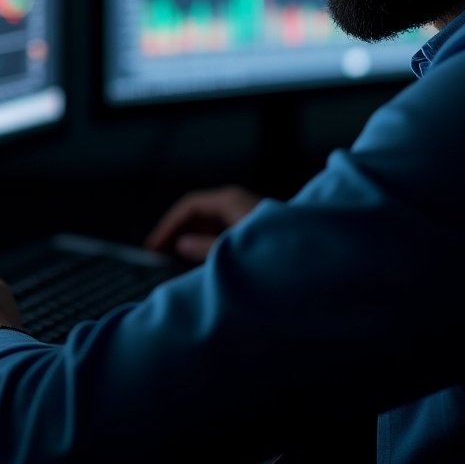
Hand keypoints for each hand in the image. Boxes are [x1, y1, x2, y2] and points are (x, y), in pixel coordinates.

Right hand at [145, 184, 261, 262]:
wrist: (311, 260)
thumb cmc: (271, 253)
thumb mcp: (229, 252)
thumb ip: (202, 248)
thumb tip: (181, 245)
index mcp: (229, 200)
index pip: (190, 206)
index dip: (169, 225)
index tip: (153, 246)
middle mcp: (237, 202)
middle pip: (199, 213)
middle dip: (178, 233)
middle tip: (159, 256)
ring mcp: (247, 214)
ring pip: (210, 223)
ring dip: (192, 240)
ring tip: (175, 262)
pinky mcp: (254, 229)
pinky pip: (223, 232)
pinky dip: (207, 244)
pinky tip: (201, 263)